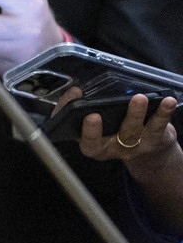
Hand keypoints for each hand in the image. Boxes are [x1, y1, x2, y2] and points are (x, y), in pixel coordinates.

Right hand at [78, 93, 182, 235]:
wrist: (147, 151)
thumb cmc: (112, 131)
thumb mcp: (94, 126)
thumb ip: (82, 110)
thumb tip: (76, 91)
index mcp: (96, 146)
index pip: (87, 143)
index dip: (85, 131)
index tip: (86, 116)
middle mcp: (115, 148)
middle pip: (108, 138)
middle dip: (102, 128)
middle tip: (94, 114)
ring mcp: (136, 145)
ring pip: (134, 131)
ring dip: (135, 114)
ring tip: (138, 98)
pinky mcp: (155, 139)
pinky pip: (158, 125)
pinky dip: (163, 112)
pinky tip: (167, 101)